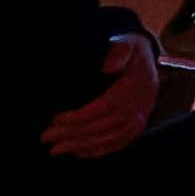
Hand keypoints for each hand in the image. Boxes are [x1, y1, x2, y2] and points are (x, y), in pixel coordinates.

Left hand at [42, 37, 163, 159]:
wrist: (147, 56)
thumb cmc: (130, 49)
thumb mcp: (126, 42)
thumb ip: (118, 52)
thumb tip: (108, 68)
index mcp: (136, 84)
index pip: (105, 106)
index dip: (79, 116)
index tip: (55, 119)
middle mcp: (141, 103)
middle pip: (105, 125)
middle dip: (74, 134)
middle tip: (47, 138)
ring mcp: (142, 115)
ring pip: (111, 137)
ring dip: (82, 146)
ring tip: (56, 149)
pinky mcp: (139, 124)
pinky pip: (120, 142)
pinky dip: (100, 150)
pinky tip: (79, 153)